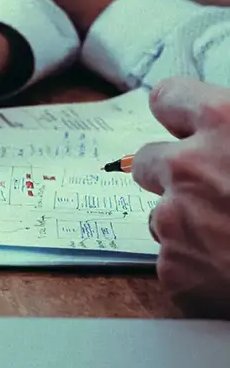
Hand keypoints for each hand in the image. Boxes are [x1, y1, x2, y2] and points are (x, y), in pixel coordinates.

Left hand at [131, 77, 229, 318]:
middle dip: (173, 173)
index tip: (185, 126)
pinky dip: (198, 268)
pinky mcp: (173, 269)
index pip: (168, 98)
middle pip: (147, 159)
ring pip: (161, 215)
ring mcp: (174, 219)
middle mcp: (188, 166)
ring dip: (188, 223)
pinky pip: (173, 261)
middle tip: (214, 191)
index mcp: (225, 121)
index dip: (178, 114)